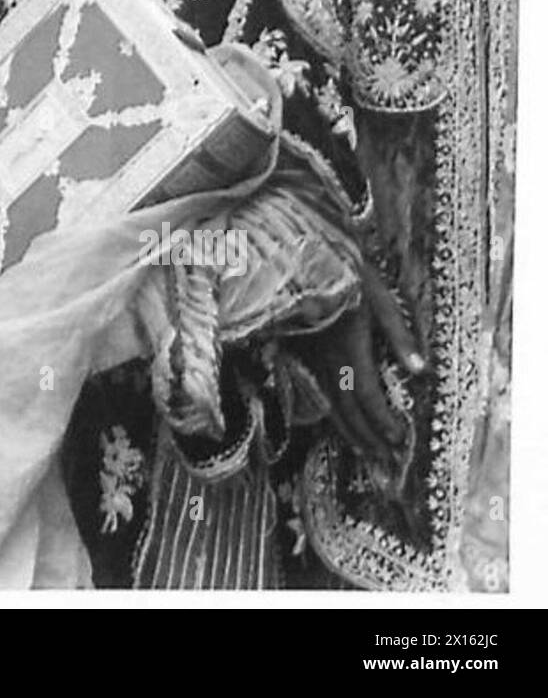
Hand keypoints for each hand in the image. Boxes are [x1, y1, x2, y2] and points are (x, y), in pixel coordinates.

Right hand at [295, 262, 424, 461]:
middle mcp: (327, 358)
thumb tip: (421, 369)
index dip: (383, 422)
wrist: (297, 257)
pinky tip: (336, 422)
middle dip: (368, 437)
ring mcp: (309, 357)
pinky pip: (315, 391)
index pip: (367, 395)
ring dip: (348, 431)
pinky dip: (329, 413)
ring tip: (365, 453)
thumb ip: (400, 334)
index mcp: (350, 346)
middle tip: (385, 461)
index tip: (399, 439)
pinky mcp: (298, 353)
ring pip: (329, 403)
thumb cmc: (345, 273)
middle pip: (347, 408)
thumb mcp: (379, 297)